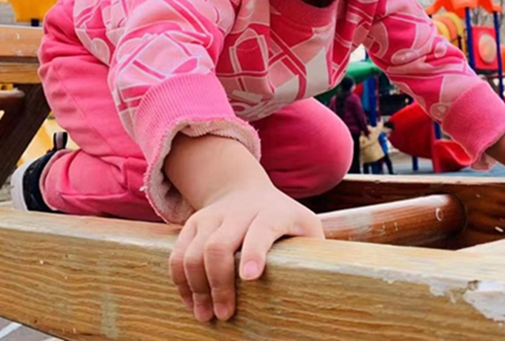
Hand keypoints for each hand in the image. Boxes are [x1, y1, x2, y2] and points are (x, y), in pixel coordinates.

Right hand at [168, 184, 323, 322]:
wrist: (245, 191)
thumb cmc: (284, 220)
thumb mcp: (305, 228)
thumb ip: (314, 250)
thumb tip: (326, 285)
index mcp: (273, 212)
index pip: (262, 229)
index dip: (255, 252)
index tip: (250, 278)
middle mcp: (239, 211)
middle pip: (219, 246)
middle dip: (219, 283)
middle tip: (224, 314)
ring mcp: (212, 216)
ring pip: (193, 252)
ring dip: (196, 288)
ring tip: (205, 314)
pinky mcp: (193, 224)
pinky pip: (177, 254)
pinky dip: (180, 282)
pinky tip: (191, 302)